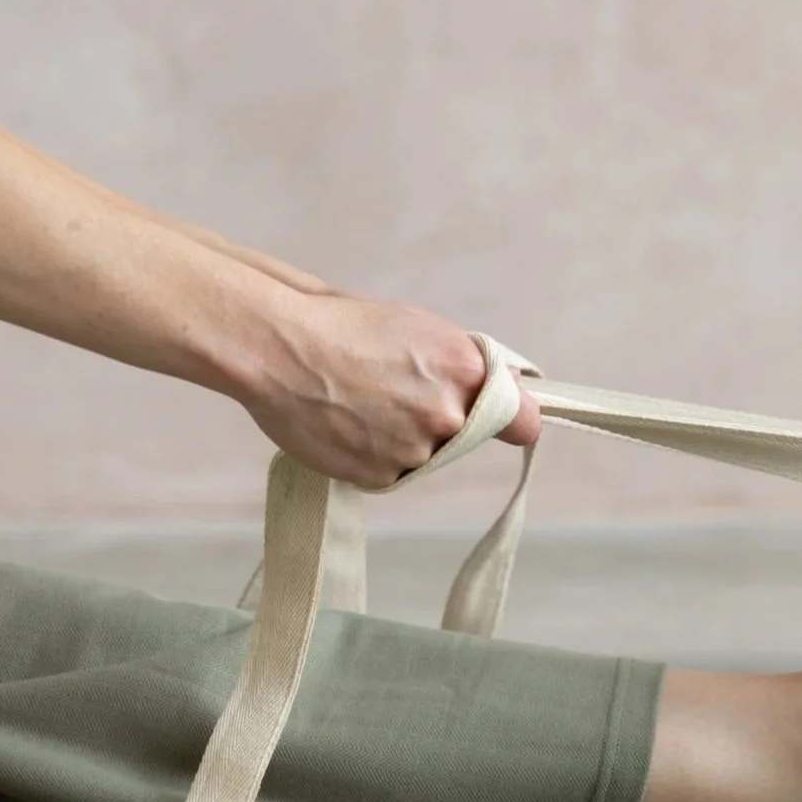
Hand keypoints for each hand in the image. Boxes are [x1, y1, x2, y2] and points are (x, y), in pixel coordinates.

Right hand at [238, 293, 542, 488]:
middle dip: (442, 421)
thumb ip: (463, 366)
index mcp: (464, 370)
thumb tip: (502, 387)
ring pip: (425, 455)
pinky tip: (344, 423)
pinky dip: (372, 455)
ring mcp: (414, 451)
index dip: (515, 420)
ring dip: (402, 438)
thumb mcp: (418, 328)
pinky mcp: (380, 476)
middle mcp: (447, 415)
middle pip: (465, 435)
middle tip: (395, 395)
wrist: (279, 348)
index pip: (522, 420)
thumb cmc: (342, 324)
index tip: (511, 421)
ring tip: (357, 403)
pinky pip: (391, 472)